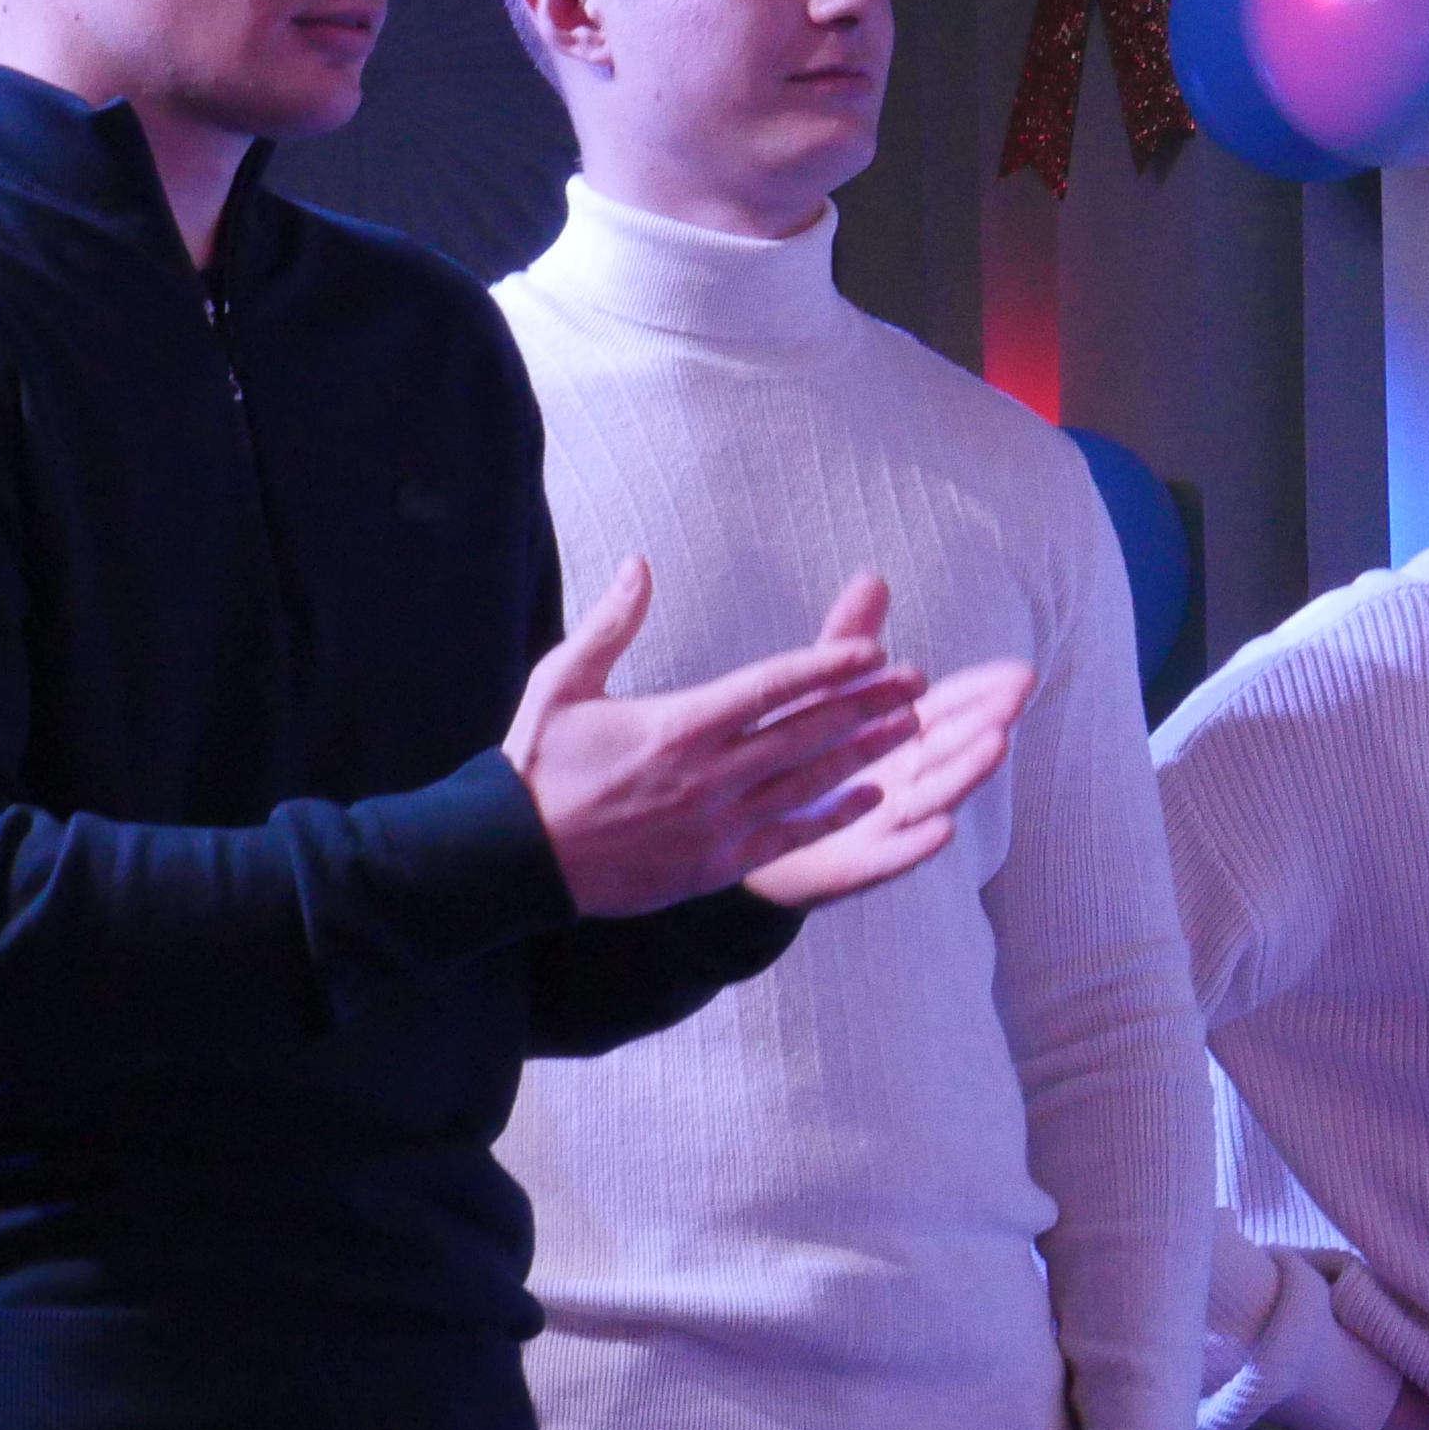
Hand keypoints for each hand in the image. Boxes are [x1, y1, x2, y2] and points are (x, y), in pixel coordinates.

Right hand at [508, 564, 934, 916]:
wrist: (511, 861)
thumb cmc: (536, 767)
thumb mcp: (563, 682)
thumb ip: (611, 624)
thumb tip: (639, 563)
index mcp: (677, 724)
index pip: (771, 688)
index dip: (827, 668)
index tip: (873, 651)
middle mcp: (706, 775)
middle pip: (805, 732)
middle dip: (867, 705)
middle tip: (917, 682)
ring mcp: (715, 824)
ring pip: (807, 783)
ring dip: (864, 754)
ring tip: (912, 728)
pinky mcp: (714, 866)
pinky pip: (789, 838)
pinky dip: (833, 816)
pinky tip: (873, 796)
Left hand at [741, 653, 1033, 908]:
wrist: (749, 834)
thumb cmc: (801, 757)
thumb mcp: (823, 693)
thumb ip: (849, 644)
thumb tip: (873, 578)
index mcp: (904, 736)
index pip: (952, 707)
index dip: (984, 691)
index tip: (1020, 673)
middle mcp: (908, 777)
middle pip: (952, 747)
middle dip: (986, 721)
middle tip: (1017, 698)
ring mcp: (890, 822)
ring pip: (936, 794)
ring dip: (969, 772)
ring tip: (998, 745)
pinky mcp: (861, 863)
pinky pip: (894, 854)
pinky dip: (920, 844)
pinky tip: (945, 830)